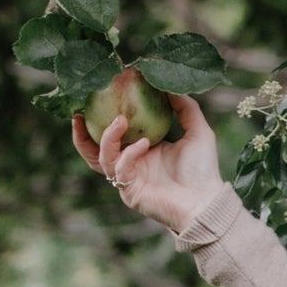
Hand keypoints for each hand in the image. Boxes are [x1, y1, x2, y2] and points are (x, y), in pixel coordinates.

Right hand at [72, 91, 222, 234]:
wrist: (204, 201)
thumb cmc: (202, 170)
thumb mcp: (197, 131)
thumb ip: (185, 107)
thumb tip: (170, 85)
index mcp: (141, 150)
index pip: (113, 135)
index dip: (100, 119)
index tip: (96, 97)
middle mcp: (131, 165)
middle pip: (94, 150)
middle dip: (83, 133)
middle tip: (82, 112)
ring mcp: (127, 180)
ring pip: (101, 158)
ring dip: (107, 137)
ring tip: (121, 121)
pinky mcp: (129, 192)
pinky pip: (120, 169)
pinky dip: (129, 154)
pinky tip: (144, 144)